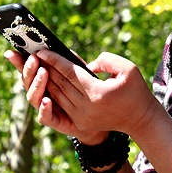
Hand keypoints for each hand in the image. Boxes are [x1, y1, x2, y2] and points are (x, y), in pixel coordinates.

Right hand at [4, 50, 105, 143]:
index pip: (27, 69)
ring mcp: (44, 108)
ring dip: (37, 84)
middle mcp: (40, 94)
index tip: (12, 52)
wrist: (96, 117)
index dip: (18, 61)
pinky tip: (46, 100)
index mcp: (42, 80)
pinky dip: (44, 109)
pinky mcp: (53, 121)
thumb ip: (69, 62)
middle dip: (28, 69)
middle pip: (27, 82)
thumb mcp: (79, 73)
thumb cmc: (86, 91)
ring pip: (33, 97)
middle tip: (34, 58)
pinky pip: (44, 117)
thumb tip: (60, 49)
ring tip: (43, 72)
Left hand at [34, 50, 162, 141]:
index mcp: (97, 93)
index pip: (70, 73)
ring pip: (57, 94)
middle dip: (45, 67)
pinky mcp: (79, 122)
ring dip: (45, 80)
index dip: (54, 60)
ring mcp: (81, 117)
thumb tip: (87, 65)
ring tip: (36, 66)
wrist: (139, 119)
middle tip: (32, 54)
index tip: (42, 50)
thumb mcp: (129, 69)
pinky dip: (52, 92)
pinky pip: (61, 104)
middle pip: (60, 83)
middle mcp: (86, 107)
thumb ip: (107, 60)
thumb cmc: (135, 90)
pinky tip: (46, 83)